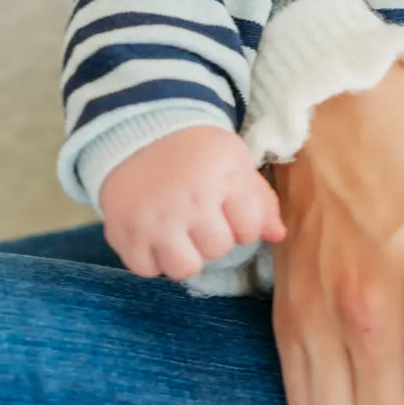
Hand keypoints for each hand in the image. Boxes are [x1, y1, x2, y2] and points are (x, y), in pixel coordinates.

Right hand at [99, 125, 285, 278]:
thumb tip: (278, 236)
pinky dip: (152, 258)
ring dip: (185, 254)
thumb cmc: (195, 151)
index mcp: (224, 176)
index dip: (243, 223)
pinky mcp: (125, 233)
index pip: (250, 229)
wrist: (137, 134)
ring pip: (184, 268)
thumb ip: (260, 200)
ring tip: (179, 232)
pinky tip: (154, 234)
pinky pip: (148, 270)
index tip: (228, 208)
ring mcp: (155, 219)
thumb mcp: (235, 161)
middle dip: (213, 236)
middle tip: (199, 215)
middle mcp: (190, 199)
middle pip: (218, 249)